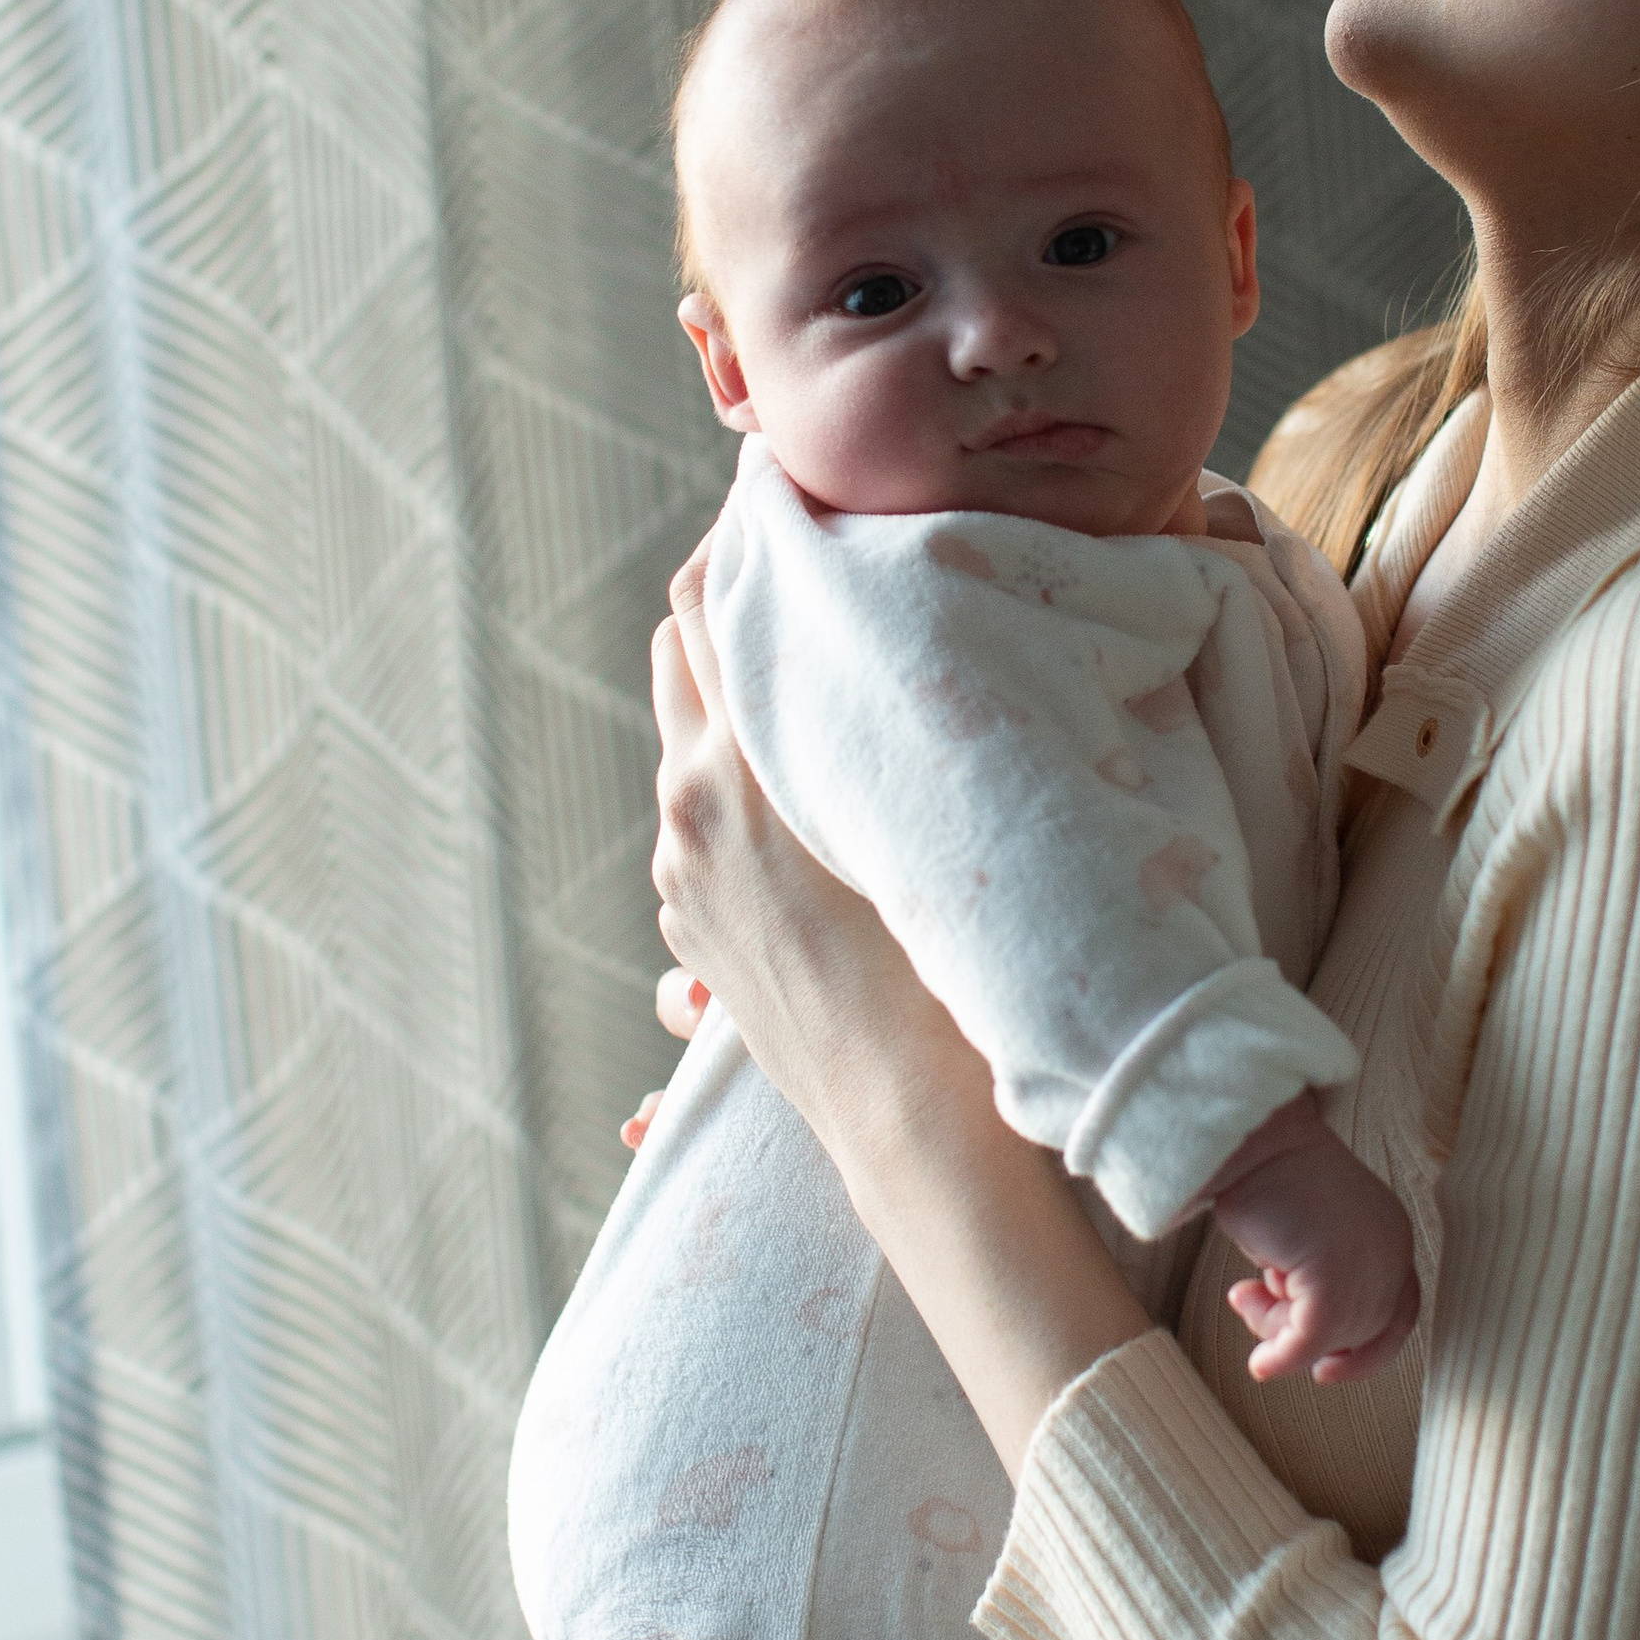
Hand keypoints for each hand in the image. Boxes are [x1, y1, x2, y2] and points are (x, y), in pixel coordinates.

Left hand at [648, 557, 959, 1145]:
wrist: (918, 1138)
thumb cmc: (958, 976)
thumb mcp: (926, 813)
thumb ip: (886, 705)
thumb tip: (878, 604)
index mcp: (734, 767)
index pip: (710, 593)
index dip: (752, 533)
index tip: (805, 502)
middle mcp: (688, 811)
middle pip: (683, 645)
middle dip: (744, 605)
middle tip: (833, 585)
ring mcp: (681, 880)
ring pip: (690, 736)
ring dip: (747, 699)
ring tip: (836, 698)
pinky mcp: (692, 937)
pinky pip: (701, 821)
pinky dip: (743, 786)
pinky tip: (820, 806)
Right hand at [1211, 1100, 1421, 1385]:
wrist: (1253, 1143)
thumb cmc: (1269, 1180)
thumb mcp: (1307, 1239)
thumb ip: (1316, 1282)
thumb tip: (1298, 1342)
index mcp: (1392, 1236)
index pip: (1398, 1314)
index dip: (1366, 1351)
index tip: (1326, 1370)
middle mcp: (1391, 1252)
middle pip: (1360, 1330)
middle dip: (1302, 1334)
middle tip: (1255, 1310)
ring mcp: (1367, 1266)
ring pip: (1332, 1338)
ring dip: (1279, 1330)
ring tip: (1245, 1297)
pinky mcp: (1333, 1279)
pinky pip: (1309, 1341)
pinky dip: (1281, 1357)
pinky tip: (1259, 1364)